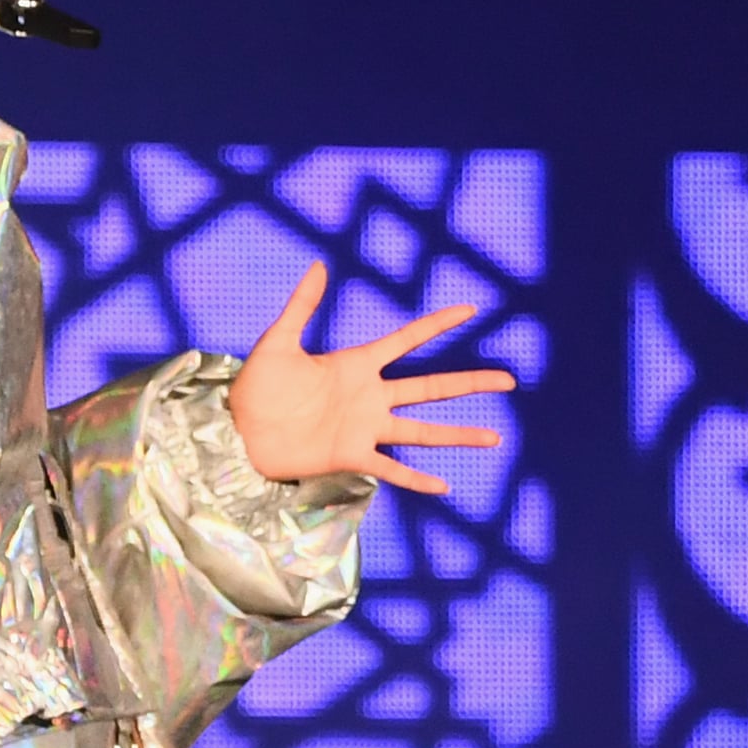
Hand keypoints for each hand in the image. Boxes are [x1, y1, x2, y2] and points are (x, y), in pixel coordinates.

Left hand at [228, 261, 516, 493]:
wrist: (239, 428)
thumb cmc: (257, 385)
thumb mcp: (279, 341)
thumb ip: (302, 305)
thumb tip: (318, 263)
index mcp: (356, 364)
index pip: (406, 340)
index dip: (437, 325)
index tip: (470, 310)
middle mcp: (369, 396)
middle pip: (429, 387)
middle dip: (469, 382)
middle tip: (509, 379)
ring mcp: (364, 427)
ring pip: (422, 430)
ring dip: (457, 434)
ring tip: (496, 437)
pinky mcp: (351, 455)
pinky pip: (391, 468)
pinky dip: (416, 478)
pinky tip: (444, 484)